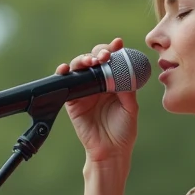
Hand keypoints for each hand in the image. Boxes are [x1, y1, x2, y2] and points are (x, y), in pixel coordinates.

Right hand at [56, 37, 138, 162]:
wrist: (111, 151)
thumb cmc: (123, 131)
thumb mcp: (131, 107)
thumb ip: (127, 88)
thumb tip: (124, 70)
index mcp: (114, 83)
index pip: (112, 61)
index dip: (113, 50)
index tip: (118, 44)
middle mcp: (98, 84)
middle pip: (94, 60)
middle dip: (99, 53)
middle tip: (105, 55)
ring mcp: (84, 91)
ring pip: (79, 68)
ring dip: (83, 60)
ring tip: (91, 61)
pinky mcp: (72, 100)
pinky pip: (65, 83)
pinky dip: (63, 73)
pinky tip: (66, 69)